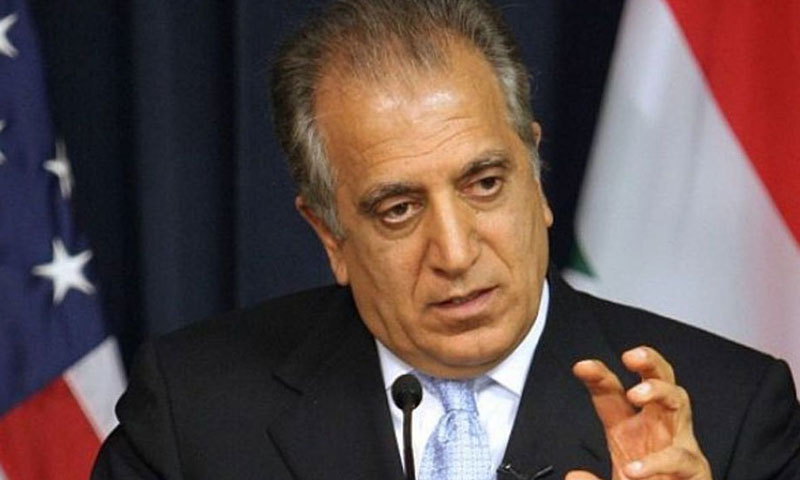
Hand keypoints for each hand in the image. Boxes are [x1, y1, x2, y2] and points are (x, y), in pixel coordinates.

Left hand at [565, 346, 711, 479]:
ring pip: (678, 401)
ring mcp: (678, 444)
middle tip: (630, 356)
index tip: (582, 367)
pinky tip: (635, 469)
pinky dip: (658, 462)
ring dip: (658, 390)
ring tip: (635, 393)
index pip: (612, 394)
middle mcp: (657, 428)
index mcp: (629, 428)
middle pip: (659, 381)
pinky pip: (680, 456)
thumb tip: (575, 476)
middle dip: (648, 362)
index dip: (599, 377)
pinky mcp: (694, 469)